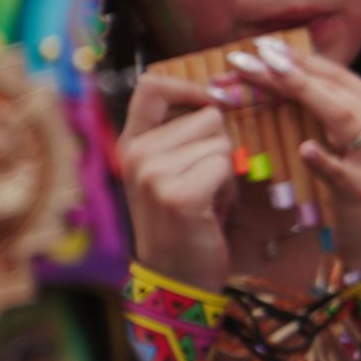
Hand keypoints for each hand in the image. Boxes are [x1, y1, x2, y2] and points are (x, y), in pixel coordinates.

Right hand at [117, 71, 235, 289]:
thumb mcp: (171, 170)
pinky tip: (213, 209)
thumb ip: (181, 134)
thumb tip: (217, 96)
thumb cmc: (185, 218)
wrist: (176, 275)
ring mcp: (153, 174)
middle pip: (207, 116)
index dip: (190, 88)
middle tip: (204, 181)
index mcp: (132, 143)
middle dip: (218, 146)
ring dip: (225, 170)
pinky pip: (225, 165)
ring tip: (207, 197)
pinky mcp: (178, 195)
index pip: (152, 85)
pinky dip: (229, 188)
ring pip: (221, 141)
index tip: (208, 105)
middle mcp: (137, 154)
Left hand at [228, 35, 360, 269]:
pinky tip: (305, 148)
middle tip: (242, 57)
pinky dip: (323, 158)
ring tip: (261, 77)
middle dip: (287, 69)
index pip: (339, 76)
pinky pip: (341, 172)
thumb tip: (291, 84)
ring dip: (299, 92)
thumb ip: (337, 118)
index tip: (261, 46)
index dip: (300, 59)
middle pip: (335, 88)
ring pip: (342, 117)